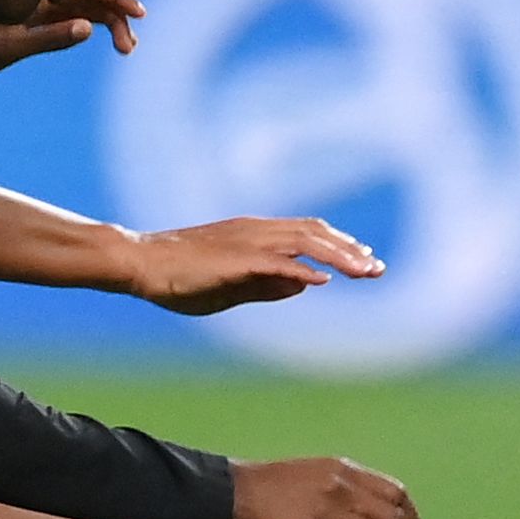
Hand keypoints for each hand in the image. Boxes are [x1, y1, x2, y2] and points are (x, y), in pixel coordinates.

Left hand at [0, 0, 144, 76]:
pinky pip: (70, 13)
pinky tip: (101, 35)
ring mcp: (38, 4)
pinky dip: (91, 22)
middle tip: (131, 43)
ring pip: (83, 4)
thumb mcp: (6, 47)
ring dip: (108, 21)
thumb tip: (88, 29)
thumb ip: (47, 37)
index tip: (137, 14)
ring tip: (127, 46)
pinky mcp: (33, 16)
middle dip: (117, 13)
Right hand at [130, 216, 383, 315]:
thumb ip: (268, 285)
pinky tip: (325, 280)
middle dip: (350, 250)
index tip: (366, 260)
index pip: (309, 233)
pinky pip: (276, 262)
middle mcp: (257, 231)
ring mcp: (247, 242)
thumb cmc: (180, 277)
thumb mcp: (234, 286)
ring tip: (366, 271)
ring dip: (338, 256)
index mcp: (256, 235)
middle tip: (378, 268)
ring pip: (304, 242)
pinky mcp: (234, 259)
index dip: (341, 245)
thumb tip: (307, 284)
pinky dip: (302, 268)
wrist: (140, 264)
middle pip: (315, 233)